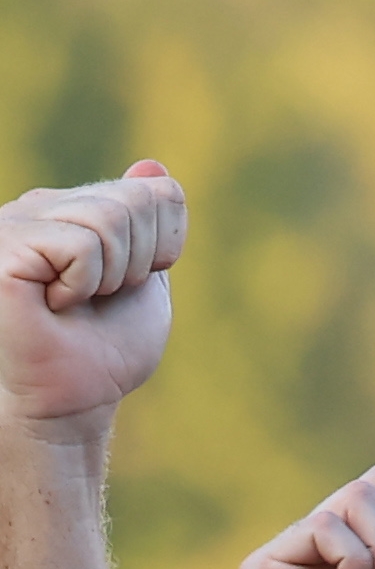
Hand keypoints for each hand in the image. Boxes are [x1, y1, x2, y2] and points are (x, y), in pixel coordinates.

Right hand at [0, 166, 180, 432]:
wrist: (73, 400)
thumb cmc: (104, 350)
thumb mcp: (145, 279)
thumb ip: (150, 224)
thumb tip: (154, 169)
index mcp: (70, 209)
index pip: (154, 194)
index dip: (164, 247)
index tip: (131, 284)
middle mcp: (36, 206)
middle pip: (133, 202)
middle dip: (139, 262)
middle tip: (100, 298)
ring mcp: (14, 222)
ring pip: (107, 220)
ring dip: (112, 276)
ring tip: (75, 300)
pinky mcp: (3, 248)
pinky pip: (79, 245)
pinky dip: (84, 284)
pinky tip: (54, 303)